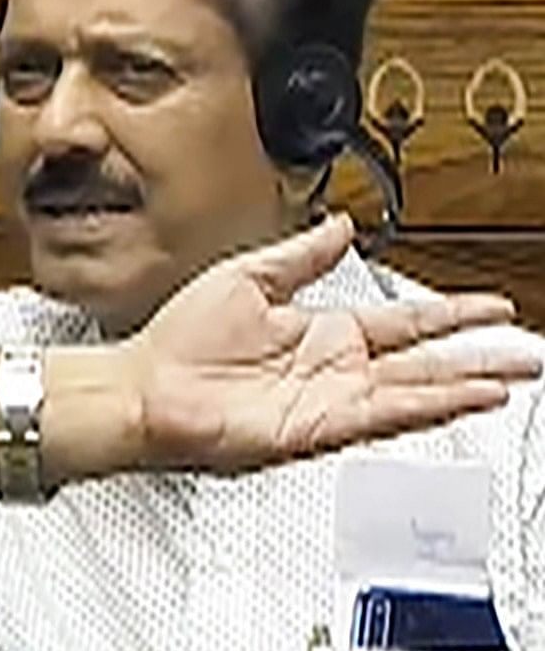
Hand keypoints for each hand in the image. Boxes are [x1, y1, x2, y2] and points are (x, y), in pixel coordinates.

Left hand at [105, 214, 537, 476]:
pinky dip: (427, 406)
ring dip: (467, 384)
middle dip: (481, 356)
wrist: (143, 387)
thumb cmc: (178, 342)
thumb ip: (301, 255)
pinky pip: (384, 413)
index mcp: (324, 332)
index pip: (405, 321)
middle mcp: (335, 368)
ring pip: (417, 390)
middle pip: (426, 361)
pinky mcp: (318, 426)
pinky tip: (462, 399)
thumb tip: (339, 224)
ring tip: (512, 376)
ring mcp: (331, 400)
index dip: (452, 313)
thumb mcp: (248, 277)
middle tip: (528, 353)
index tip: (492, 306)